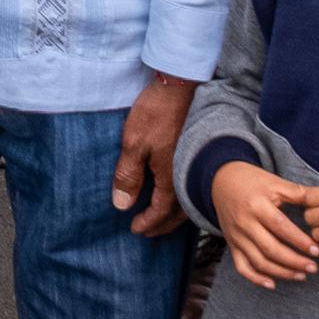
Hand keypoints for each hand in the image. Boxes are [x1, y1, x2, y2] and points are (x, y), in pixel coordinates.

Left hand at [115, 74, 196, 234]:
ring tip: (161, 218)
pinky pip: (192, 186)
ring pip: (188, 201)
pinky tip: (176, 193)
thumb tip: (122, 205)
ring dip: (174, 214)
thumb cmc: (155, 114)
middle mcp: (187, 177)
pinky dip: (183, 198)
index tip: (135, 230)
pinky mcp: (196, 154)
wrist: (179, 86)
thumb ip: (128, 175)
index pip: (161, 211)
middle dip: (162, 224)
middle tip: (149, 232)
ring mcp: (194, 166)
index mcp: (171, 178)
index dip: (148, 223)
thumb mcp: (133, 143)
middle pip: (178, 212)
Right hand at [211, 160, 318, 284]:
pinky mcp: (231, 244)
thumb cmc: (252, 181)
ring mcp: (236, 236)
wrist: (221, 181)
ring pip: (259, 262)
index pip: (280, 227)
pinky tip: (272, 284)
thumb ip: (298, 193)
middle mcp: (244, 223)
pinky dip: (256, 279)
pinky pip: (242, 267)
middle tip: (314, 267)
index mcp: (256, 206)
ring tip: (302, 275)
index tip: (317, 250)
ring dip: (281, 272)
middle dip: (294, 261)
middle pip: (270, 249)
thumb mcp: (275, 182)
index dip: (299, 241)